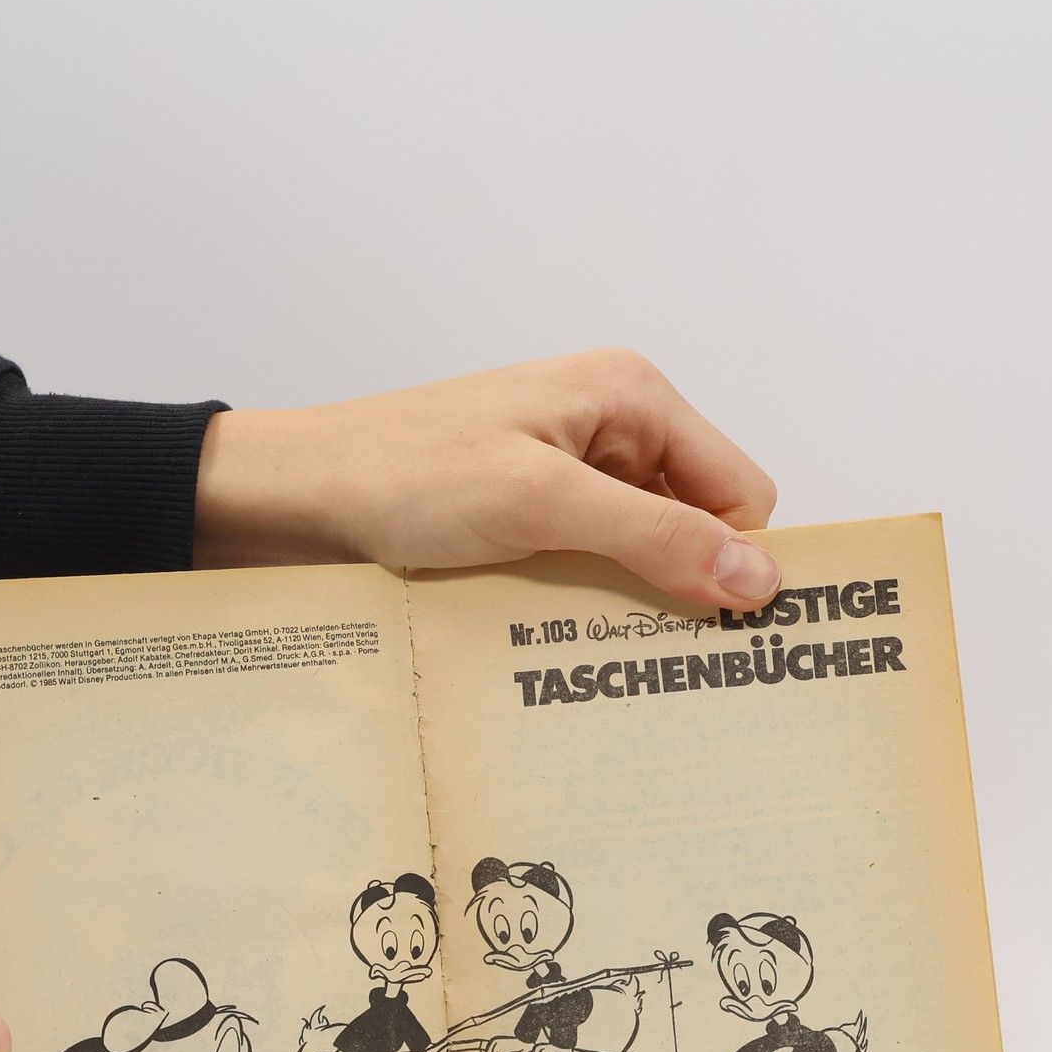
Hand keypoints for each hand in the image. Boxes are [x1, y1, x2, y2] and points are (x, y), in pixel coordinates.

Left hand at [191, 350, 781, 608]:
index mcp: (632, 397)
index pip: (740, 493)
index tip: (719, 632)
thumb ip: (654, 536)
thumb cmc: (402, 475)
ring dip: (631, 602)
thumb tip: (761, 579)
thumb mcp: (539, 502)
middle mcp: (613, 429)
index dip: (734, 560)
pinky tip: (562, 638)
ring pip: (648, 555)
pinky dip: (588, 605)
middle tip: (656, 655)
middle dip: (683, 585)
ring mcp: (572, 475)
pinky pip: (596, 569)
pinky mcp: (534, 517)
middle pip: (699, 526)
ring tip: (601, 651)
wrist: (291, 499)